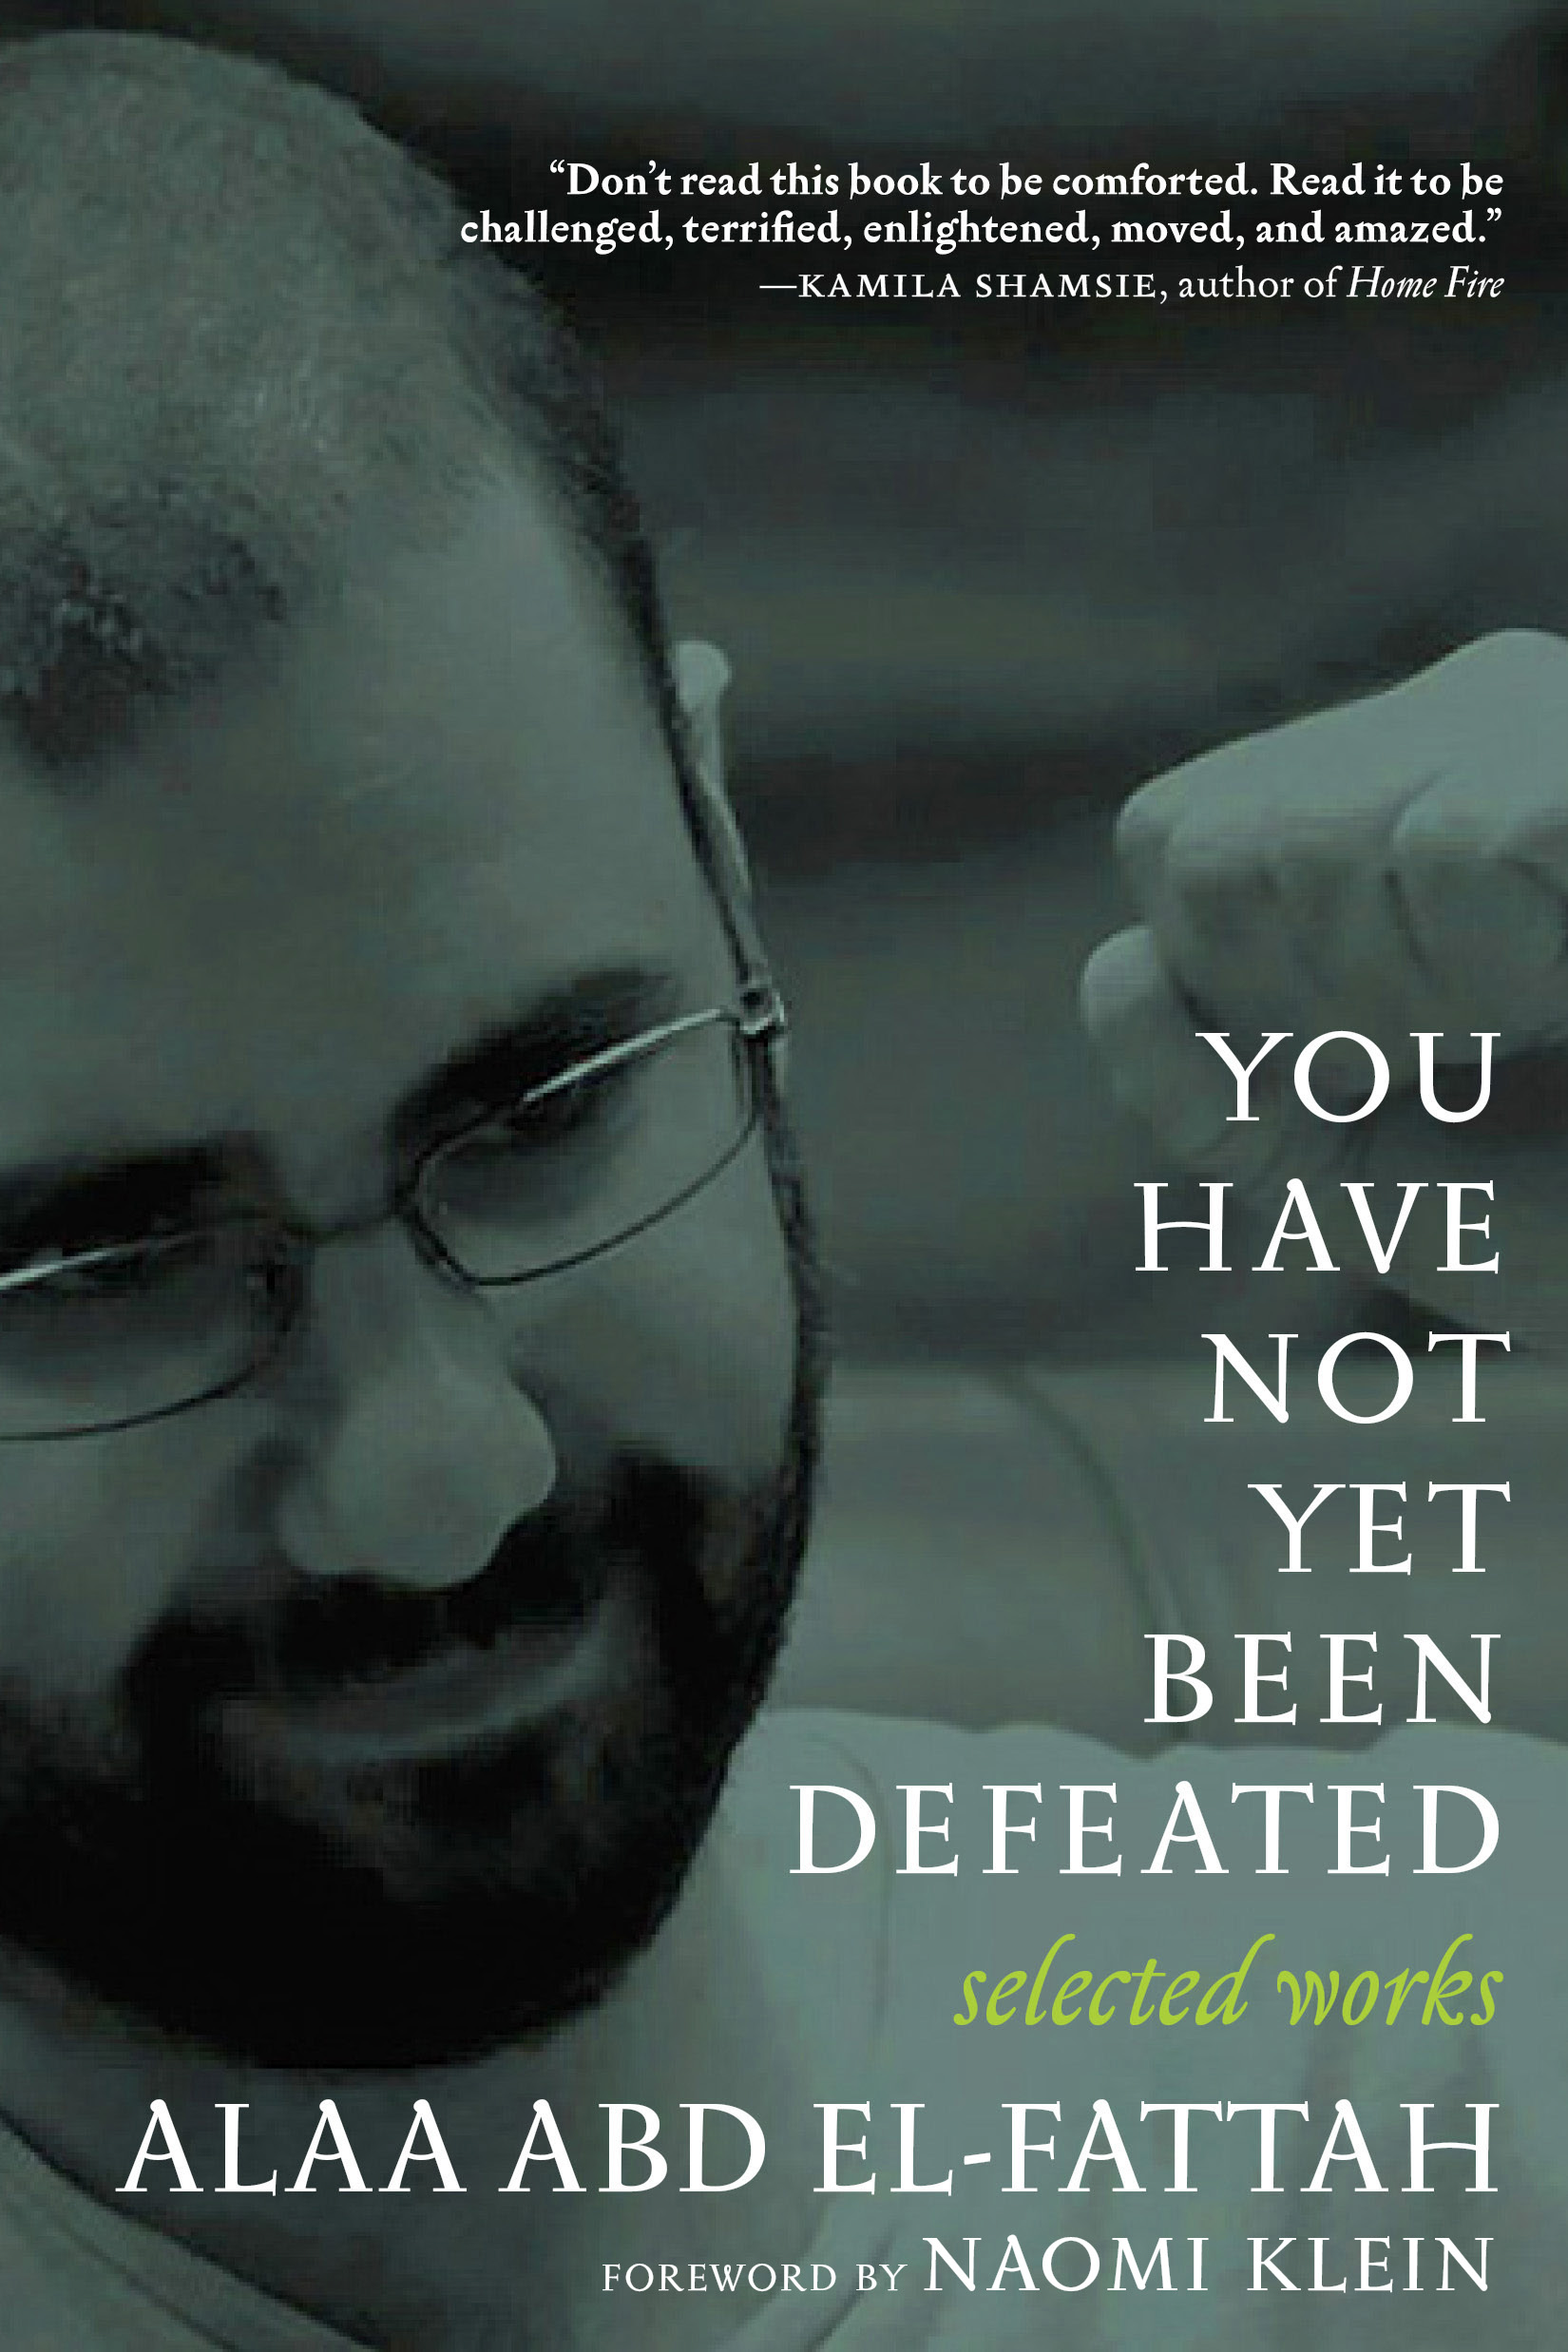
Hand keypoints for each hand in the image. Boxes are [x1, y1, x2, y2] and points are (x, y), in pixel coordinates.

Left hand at [1081, 630, 1567, 1342]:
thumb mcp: (1338, 1160)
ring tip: (1547, 1019)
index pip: (1170, 842)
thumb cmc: (1564, 1201)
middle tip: (1477, 1053)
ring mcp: (1550, 715)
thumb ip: (1200, 1086)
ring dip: (1419, 1005)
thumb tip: (1117, 969)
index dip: (1233, 987)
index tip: (1382, 1061)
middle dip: (1310, 1013)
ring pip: (1310, 847)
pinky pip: (1453, 848)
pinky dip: (1508, 969)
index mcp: (1392, 783)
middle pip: (1212, 849)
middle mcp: (1469, 712)